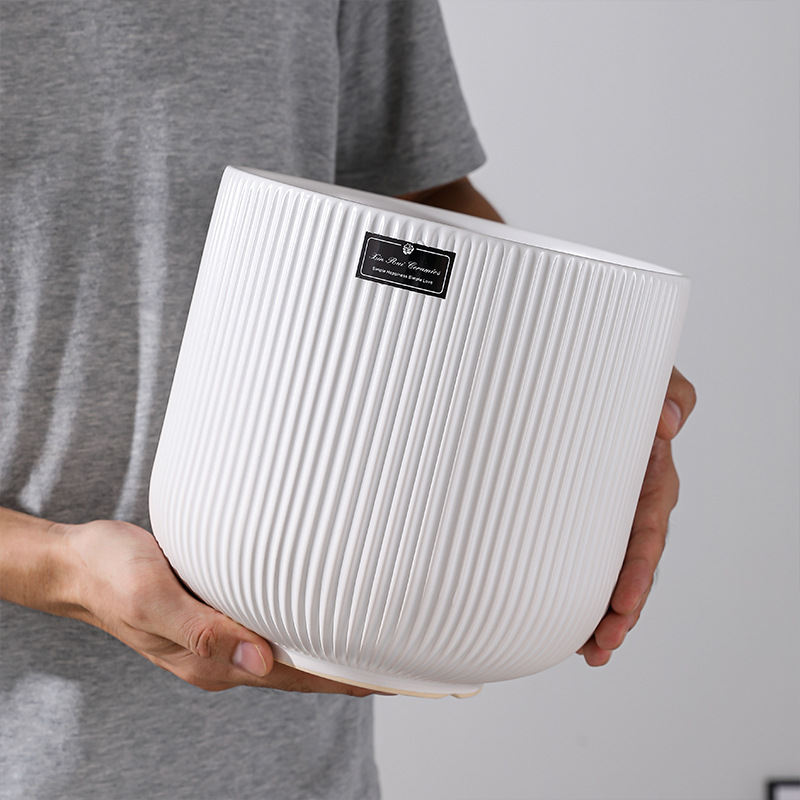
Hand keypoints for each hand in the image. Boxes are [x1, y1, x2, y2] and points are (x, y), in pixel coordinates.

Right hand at [58, 519, 374, 693]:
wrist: (78, 563)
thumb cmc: (110, 574)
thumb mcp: (151, 598)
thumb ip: (203, 632)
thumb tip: (260, 662)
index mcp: (209, 660)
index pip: (291, 675)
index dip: (339, 678)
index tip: (384, 677)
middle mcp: (219, 655)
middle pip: (295, 668)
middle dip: (342, 668)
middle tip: (393, 659)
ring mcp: (216, 635)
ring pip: (284, 647)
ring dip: (324, 647)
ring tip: (366, 641)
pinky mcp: (212, 612)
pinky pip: (265, 623)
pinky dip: (298, 622)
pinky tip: (314, 612)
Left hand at [578, 367, 696, 665]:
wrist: (596, 383)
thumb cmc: (625, 384)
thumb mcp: (656, 380)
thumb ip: (672, 395)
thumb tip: (669, 424)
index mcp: (651, 482)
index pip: (648, 536)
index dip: (637, 574)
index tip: (623, 605)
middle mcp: (632, 507)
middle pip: (631, 568)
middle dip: (620, 611)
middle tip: (600, 646)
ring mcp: (609, 516)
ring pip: (609, 573)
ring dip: (602, 613)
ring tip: (587, 651)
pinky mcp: (585, 517)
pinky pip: (586, 558)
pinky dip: (581, 592)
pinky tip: (569, 624)